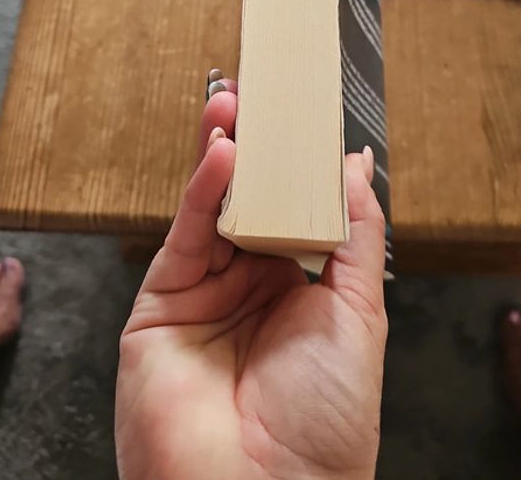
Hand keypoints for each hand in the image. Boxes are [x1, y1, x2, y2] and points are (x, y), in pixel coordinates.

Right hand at [115, 80, 386, 479]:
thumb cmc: (325, 423)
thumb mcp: (358, 315)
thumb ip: (356, 234)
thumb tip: (358, 164)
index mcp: (298, 291)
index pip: (296, 210)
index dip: (301, 165)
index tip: (307, 118)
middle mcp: (249, 287)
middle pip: (251, 201)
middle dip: (257, 149)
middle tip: (263, 96)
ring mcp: (204, 293)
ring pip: (214, 208)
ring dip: (225, 154)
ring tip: (237, 104)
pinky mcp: (162, 302)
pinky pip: (186, 234)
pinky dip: (203, 190)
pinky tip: (223, 153)